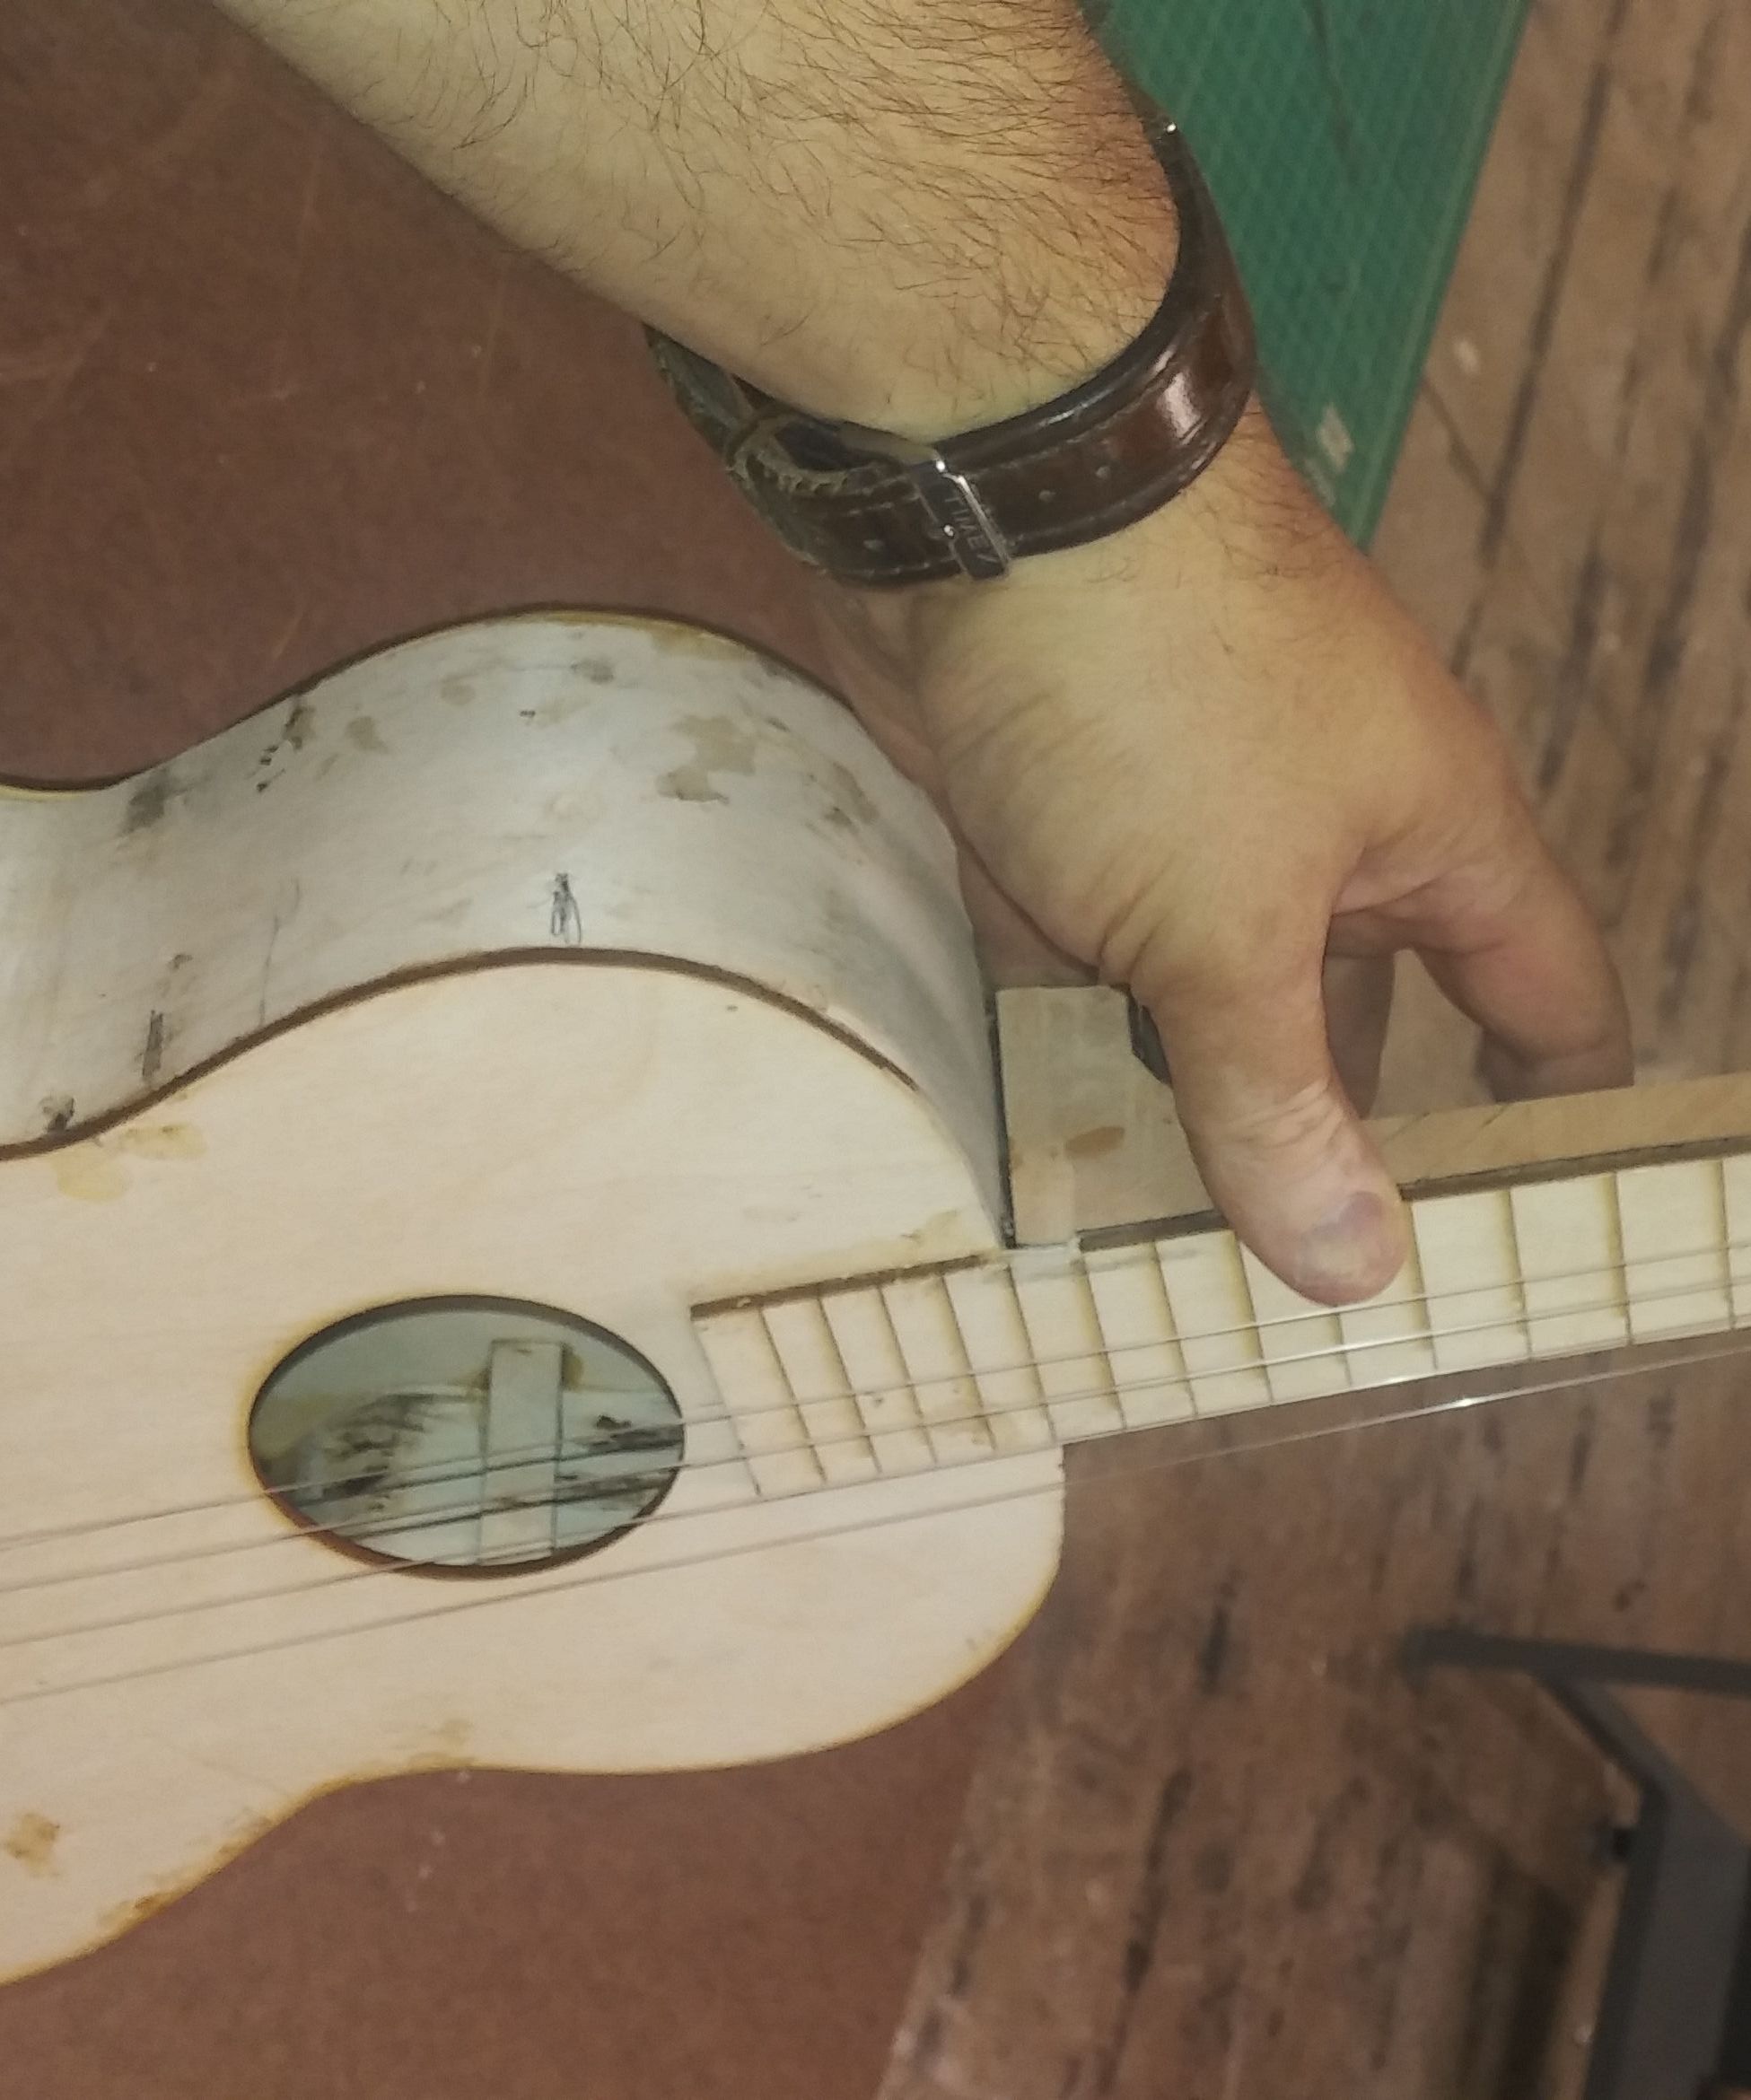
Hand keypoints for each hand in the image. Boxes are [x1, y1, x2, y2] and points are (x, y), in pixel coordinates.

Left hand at [814, 408, 1632, 1303]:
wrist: (973, 496)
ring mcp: (1181, 829)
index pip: (1543, 998)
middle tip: (1291, 1280)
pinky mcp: (1053, 823)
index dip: (1550, 1112)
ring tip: (1152, 1244)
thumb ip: (1283, 1099)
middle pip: (1358, 1019)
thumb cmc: (1161, 686)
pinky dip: (1057, 1033)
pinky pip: (1076, 958)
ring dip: (1173, 1098)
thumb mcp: (1236, 926)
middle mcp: (1321, 840)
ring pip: (1200, 998)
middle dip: (1325, 1135)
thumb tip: (1359, 1270)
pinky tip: (1032, 1138)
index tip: (1523, 1225)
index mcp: (1429, 846)